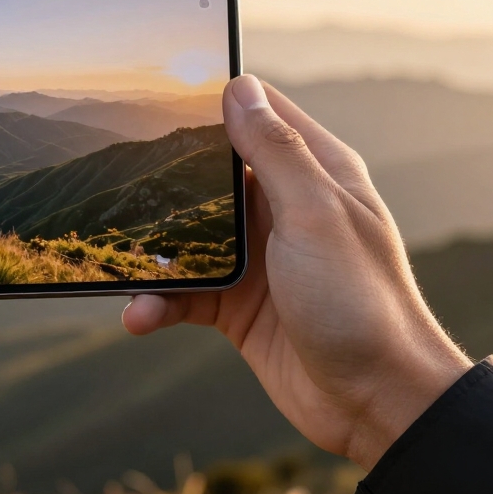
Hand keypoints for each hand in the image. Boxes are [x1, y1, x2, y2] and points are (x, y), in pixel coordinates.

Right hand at [122, 75, 470, 470]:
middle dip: (163, 180)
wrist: (377, 404)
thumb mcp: (315, 215)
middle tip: (115, 178)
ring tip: (121, 268)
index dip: (214, 98)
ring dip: (153, 253)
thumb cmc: (361, 302)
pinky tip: (139, 317)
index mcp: (315, 173)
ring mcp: (260, 257)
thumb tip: (239, 88)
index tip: (159, 91)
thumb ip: (276, 152)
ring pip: (188, 236)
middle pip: (210, 174)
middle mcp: (284, 208)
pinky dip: (159, 303)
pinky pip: (186, 292)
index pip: (260, 113)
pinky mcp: (239, 305)